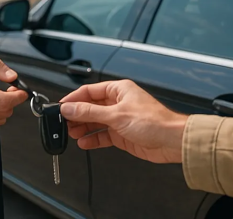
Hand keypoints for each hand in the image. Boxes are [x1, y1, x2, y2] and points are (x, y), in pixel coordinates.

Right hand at [60, 80, 187, 163]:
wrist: (172, 141)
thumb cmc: (154, 122)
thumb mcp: (116, 115)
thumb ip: (90, 112)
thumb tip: (70, 108)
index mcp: (119, 90)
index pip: (89, 91)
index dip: (74, 99)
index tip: (61, 107)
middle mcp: (118, 103)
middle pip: (91, 107)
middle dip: (77, 115)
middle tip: (64, 123)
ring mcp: (120, 119)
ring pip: (95, 122)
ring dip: (83, 128)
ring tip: (71, 133)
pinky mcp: (122, 135)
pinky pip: (102, 135)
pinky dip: (93, 139)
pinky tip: (84, 143)